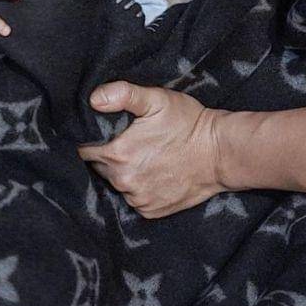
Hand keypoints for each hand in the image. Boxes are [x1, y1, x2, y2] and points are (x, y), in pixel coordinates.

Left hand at [78, 82, 229, 218]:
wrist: (221, 153)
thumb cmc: (187, 123)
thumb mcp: (155, 99)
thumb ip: (122, 94)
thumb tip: (93, 99)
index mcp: (117, 154)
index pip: (84, 150)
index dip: (89, 139)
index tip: (102, 131)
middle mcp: (123, 182)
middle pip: (99, 167)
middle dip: (107, 154)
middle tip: (127, 140)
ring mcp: (138, 199)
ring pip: (116, 183)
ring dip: (123, 171)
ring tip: (142, 155)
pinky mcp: (151, 211)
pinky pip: (134, 198)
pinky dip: (138, 187)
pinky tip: (153, 171)